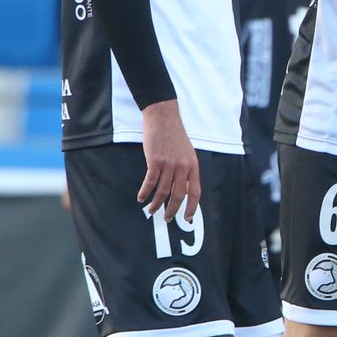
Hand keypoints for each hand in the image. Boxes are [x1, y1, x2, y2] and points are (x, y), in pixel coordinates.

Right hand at [138, 100, 199, 224]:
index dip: (192, 207)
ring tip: (151, 210)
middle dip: (172, 210)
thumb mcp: (186, 153)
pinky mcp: (155, 161)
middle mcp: (183, 167)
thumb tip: (182, 190)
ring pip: (163, 191)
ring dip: (156, 204)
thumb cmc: (173, 135)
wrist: (163, 117)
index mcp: (193, 166)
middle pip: (178, 195)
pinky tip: (141, 198)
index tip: (188, 218)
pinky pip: (150, 182)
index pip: (195, 192)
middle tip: (167, 219)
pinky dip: (145, 192)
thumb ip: (186, 170)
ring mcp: (169, 164)